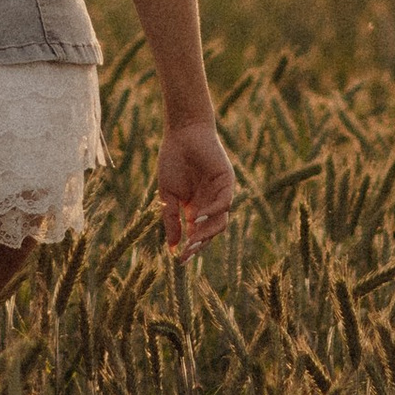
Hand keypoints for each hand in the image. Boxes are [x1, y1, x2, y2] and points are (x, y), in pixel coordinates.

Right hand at [158, 112, 236, 256]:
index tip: (179, 261)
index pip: (197, 235)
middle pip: (210, 232)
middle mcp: (211, 205)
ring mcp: (220, 194)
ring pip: (220, 221)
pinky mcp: (227, 182)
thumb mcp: (168, 195)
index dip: (190, 248)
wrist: (182, 133)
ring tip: (193, 241)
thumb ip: (171, 220)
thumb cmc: (173, 161)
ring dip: (207, 233)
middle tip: (187, 255)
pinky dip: (213, 212)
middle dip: (199, 245)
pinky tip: (199, 217)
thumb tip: (173, 248)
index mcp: (196, 209)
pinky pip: (225, 202)